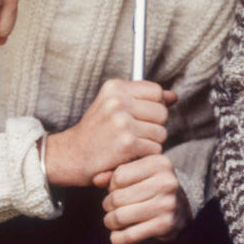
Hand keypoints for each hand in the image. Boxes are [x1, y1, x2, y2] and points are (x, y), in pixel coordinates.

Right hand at [44, 80, 176, 188]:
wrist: (70, 156)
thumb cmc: (95, 132)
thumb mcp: (113, 106)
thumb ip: (143, 98)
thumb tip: (173, 96)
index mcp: (115, 87)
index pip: (156, 91)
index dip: (155, 106)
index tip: (143, 117)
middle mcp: (118, 101)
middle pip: (162, 112)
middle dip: (154, 126)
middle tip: (136, 134)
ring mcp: (123, 122)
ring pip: (161, 132)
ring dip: (151, 143)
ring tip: (131, 145)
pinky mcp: (128, 144)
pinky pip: (155, 149)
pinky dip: (145, 156)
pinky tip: (129, 156)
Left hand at [102, 154, 189, 243]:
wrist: (180, 210)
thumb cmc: (152, 188)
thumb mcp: (139, 174)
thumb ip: (115, 174)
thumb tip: (96, 179)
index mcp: (159, 162)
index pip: (119, 175)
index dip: (112, 185)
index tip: (116, 190)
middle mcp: (166, 181)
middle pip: (118, 197)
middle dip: (108, 205)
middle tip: (111, 207)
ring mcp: (167, 204)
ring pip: (120, 216)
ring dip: (110, 221)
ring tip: (112, 220)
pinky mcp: (165, 225)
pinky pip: (129, 235)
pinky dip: (117, 238)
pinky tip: (117, 235)